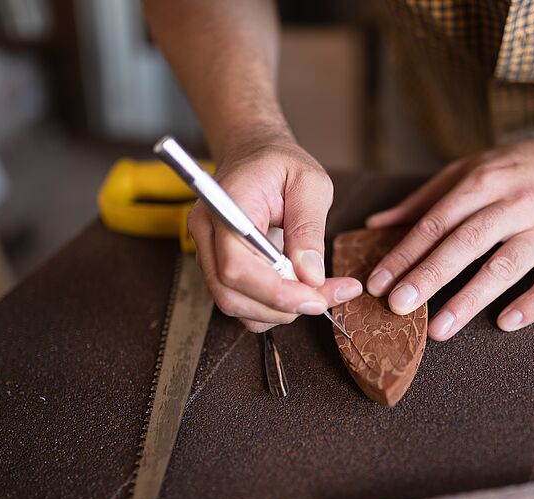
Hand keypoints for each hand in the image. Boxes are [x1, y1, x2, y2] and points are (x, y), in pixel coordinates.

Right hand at [189, 128, 362, 331]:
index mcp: (226, 207)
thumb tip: (311, 275)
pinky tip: (297, 292)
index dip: (276, 292)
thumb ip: (309, 228)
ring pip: (234, 305)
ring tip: (317, 293)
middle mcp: (207, 233)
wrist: (254, 154)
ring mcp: (208, 253)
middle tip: (326, 298)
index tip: (316, 298)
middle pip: (231, 294)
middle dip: (282, 306)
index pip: (236, 267)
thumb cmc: (281, 163)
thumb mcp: (310, 184)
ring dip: (278, 311)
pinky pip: (240, 302)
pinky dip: (271, 308)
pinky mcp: (218, 266)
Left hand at [364, 135, 533, 340]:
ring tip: (439, 329)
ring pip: (506, 265)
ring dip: (471, 298)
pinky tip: (505, 323)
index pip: (437, 222)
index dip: (405, 254)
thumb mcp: (469, 169)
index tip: (378, 283)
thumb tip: (376, 225)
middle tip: (399, 307)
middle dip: (429, 276)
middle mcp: (516, 202)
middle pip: (467, 243)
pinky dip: (533, 303)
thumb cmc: (517, 170)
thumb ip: (423, 200)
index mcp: (485, 181)